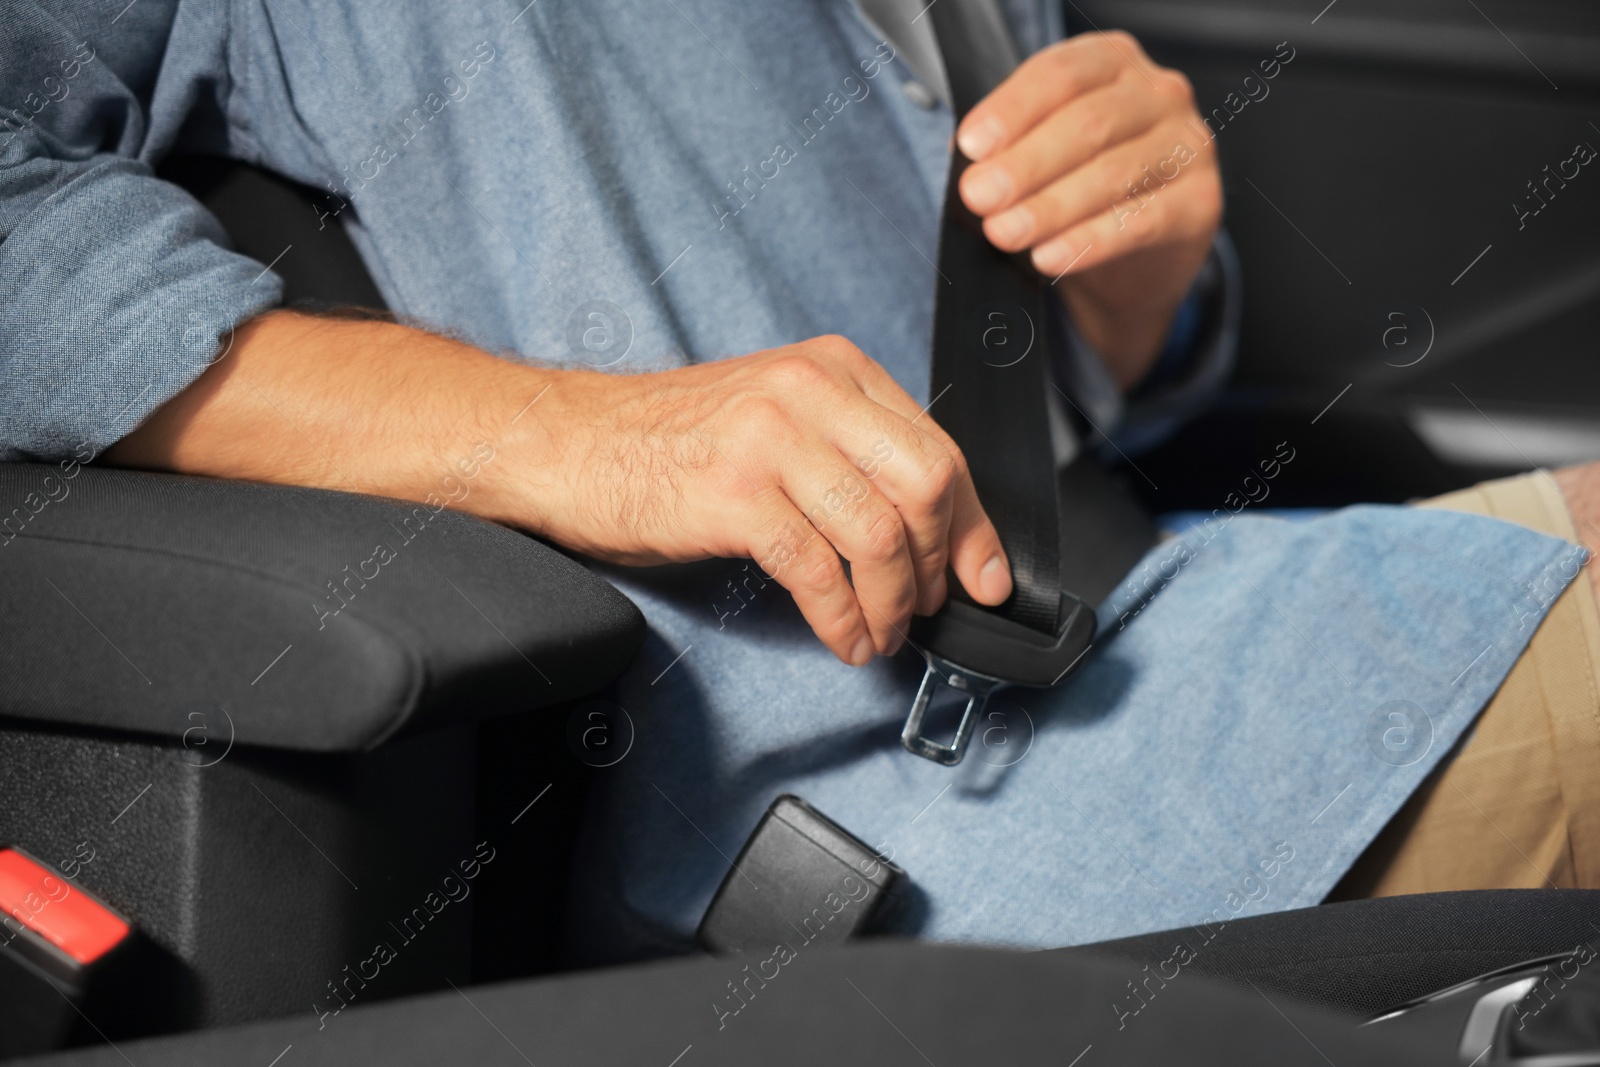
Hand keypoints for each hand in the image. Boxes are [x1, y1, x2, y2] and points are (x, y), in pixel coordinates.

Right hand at [109, 316, 1012, 667]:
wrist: (566, 443)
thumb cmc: (667, 441)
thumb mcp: (774, 420)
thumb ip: (849, 454)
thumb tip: (924, 530)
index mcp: (833, 369)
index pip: (938, 448)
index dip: (972, 525)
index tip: (984, 577)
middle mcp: (810, 392)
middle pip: (926, 486)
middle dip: (941, 565)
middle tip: (932, 609)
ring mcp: (771, 438)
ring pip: (880, 534)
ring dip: (893, 602)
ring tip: (880, 632)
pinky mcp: (735, 492)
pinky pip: (821, 569)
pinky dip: (844, 617)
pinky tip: (842, 637)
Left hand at [954, 31, 1221, 384]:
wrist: (1136, 259)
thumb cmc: (1082, 189)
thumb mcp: (1046, 154)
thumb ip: (1012, 148)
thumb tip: (971, 167)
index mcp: (1113, 62)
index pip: (1060, 75)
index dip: (1012, 110)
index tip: (971, 146)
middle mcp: (1159, 93)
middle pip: (1087, 123)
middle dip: (1025, 164)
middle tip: (979, 196)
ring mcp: (1188, 145)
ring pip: (1113, 173)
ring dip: (1050, 207)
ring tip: (1004, 232)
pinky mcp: (1202, 202)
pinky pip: (1141, 221)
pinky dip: (1089, 241)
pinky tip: (1050, 257)